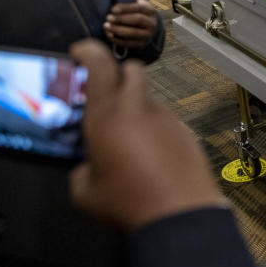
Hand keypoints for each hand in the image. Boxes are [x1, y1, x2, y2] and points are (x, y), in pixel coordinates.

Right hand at [68, 40, 224, 229]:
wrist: (180, 216)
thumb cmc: (126, 202)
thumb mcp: (85, 191)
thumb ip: (80, 168)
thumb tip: (86, 165)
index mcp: (108, 114)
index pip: (99, 63)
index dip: (88, 51)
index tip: (79, 53)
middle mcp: (139, 107)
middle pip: (132, 69)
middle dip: (117, 74)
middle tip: (105, 95)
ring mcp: (168, 118)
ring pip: (149, 97)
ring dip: (136, 105)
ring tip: (127, 136)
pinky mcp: (186, 132)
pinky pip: (166, 119)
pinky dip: (154, 127)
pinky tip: (152, 154)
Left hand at [104, 0, 158, 49]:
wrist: (148, 27)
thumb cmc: (137, 12)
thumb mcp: (137, 2)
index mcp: (150, 10)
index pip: (139, 8)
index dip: (126, 8)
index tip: (112, 8)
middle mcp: (152, 23)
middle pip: (137, 20)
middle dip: (121, 19)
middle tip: (107, 17)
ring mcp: (147, 35)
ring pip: (133, 34)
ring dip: (118, 30)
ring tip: (106, 26)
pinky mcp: (141, 44)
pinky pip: (129, 43)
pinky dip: (118, 40)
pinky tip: (109, 35)